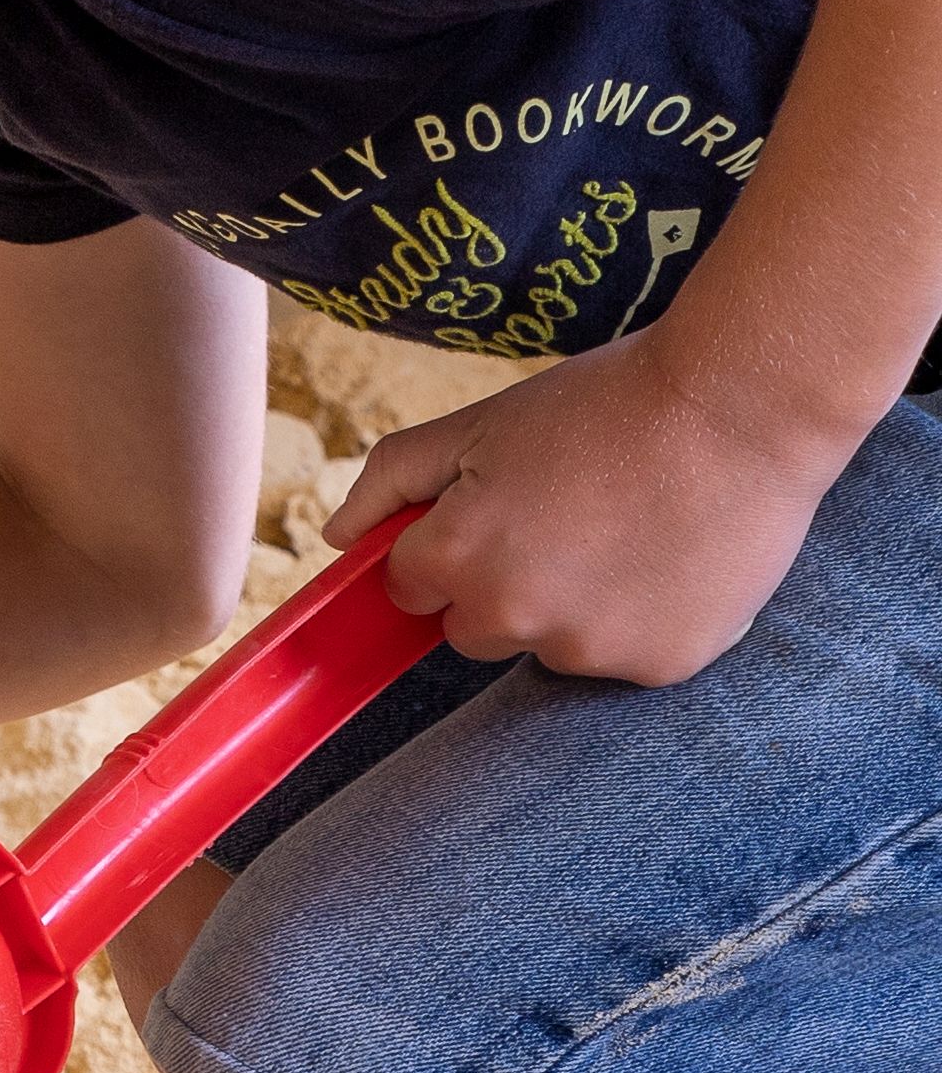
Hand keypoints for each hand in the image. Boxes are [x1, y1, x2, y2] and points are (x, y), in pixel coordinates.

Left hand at [334, 328, 853, 684]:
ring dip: (572, 608)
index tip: (489, 517)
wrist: (737, 411)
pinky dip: (639, 622)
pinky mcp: (663, 665)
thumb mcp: (474, 426)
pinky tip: (668, 560)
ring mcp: (592, 650)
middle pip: (475, 629)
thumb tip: (335, 536)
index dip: (444, 548)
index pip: (410, 589)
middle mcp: (516, 619)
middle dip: (499, 586)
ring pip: (553, 646)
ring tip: (624, 533)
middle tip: (561, 521)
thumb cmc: (599, 408)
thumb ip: (390, 482)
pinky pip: (625, 656)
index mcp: (458, 560)